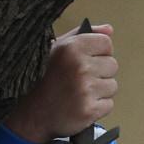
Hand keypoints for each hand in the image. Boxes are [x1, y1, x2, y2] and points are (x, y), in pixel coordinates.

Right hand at [5, 23, 116, 142]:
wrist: (31, 113)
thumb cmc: (44, 78)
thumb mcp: (56, 49)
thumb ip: (82, 36)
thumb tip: (109, 30)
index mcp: (71, 48)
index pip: (106, 43)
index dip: (98, 52)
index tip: (86, 60)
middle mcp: (80, 66)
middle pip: (112, 65)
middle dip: (100, 73)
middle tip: (79, 80)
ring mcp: (86, 89)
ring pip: (112, 85)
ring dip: (100, 91)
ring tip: (79, 93)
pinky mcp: (90, 110)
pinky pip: (109, 104)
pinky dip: (98, 107)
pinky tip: (81, 104)